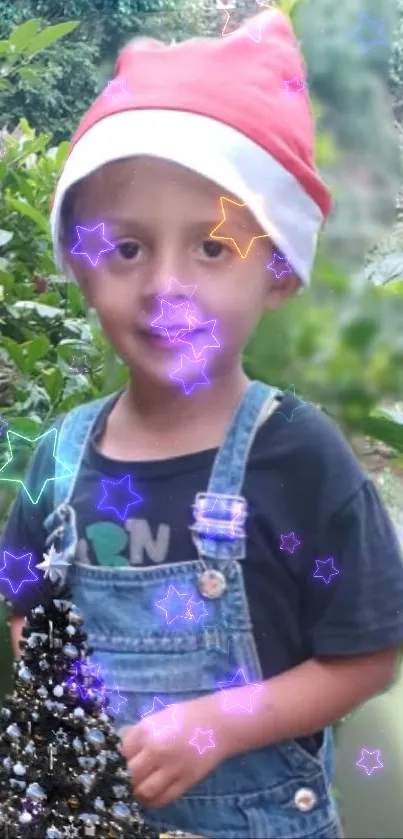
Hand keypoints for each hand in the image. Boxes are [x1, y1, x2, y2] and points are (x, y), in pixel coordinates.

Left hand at [120, 692, 231, 807]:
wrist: (218, 723)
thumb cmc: (186, 716)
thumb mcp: (158, 718)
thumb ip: (139, 734)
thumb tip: (120, 748)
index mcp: (146, 730)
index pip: (119, 753)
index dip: (114, 761)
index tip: (115, 765)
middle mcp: (156, 750)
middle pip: (129, 775)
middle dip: (123, 779)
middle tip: (124, 780)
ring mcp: (171, 767)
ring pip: (144, 791)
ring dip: (137, 793)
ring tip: (137, 789)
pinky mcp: (185, 781)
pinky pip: (164, 798)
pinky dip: (153, 801)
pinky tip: (151, 796)